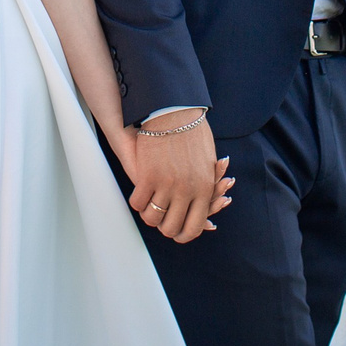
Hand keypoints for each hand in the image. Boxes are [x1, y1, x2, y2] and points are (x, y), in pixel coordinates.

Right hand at [121, 111, 233, 243]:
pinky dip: (137, 203)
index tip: (177, 233)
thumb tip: (208, 206)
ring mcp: (166, 185)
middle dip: (165, 229)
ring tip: (148, 212)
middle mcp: (186, 192)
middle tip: (161, 225)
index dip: (183, 234)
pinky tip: (138, 198)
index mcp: (204, 189)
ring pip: (153, 218)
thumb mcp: (207, 162)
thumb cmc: (192, 132)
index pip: (194, 227)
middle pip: (172, 227)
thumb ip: (206, 186)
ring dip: (149, 217)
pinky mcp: (147, 177)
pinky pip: (138, 202)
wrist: (174, 111)